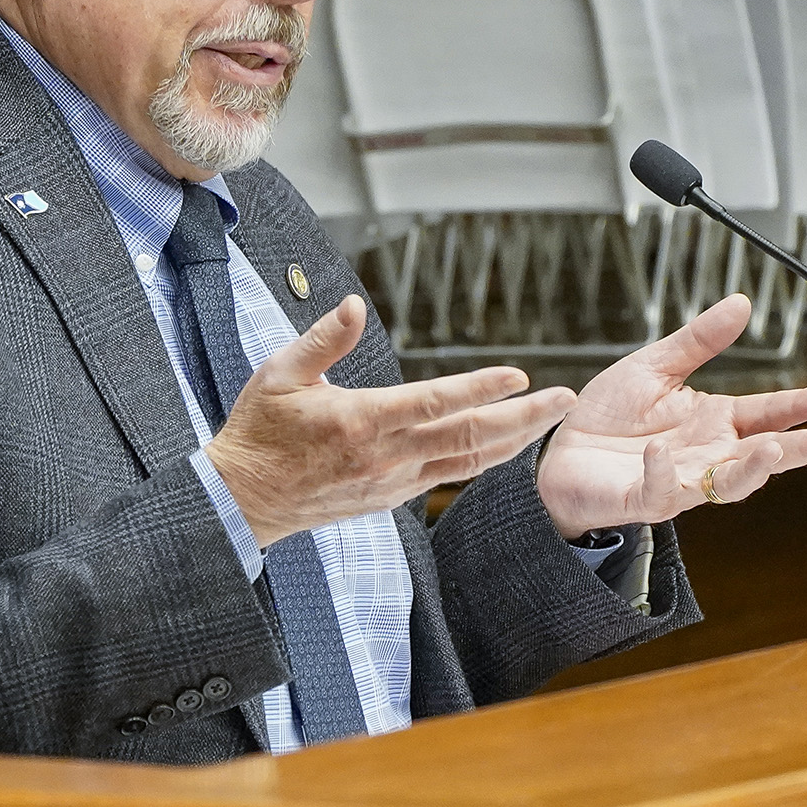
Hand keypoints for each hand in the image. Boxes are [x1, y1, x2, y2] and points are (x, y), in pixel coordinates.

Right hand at [205, 295, 575, 546]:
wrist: (242, 501)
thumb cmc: (258, 433)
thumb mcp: (279, 374)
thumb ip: (324, 340)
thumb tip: (356, 305)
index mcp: (361, 421)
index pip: (436, 402)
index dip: (481, 388)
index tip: (520, 376)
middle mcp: (386, 456)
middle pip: (470, 437)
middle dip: (524, 419)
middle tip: (564, 400)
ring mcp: (391, 482)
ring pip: (467, 462)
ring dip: (512, 441)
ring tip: (546, 421)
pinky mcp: (389, 498)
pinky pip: (446, 477)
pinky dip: (480, 460)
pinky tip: (499, 447)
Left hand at [537, 293, 806, 535]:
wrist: (561, 452)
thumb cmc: (610, 415)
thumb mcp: (655, 367)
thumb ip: (699, 341)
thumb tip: (741, 302)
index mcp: (714, 422)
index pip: (766, 414)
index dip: (797, 407)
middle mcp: (706, 455)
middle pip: (762, 456)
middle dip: (798, 450)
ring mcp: (679, 480)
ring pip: (726, 486)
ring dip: (751, 470)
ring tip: (774, 450)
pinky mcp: (642, 498)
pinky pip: (660, 492)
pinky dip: (663, 473)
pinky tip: (662, 452)